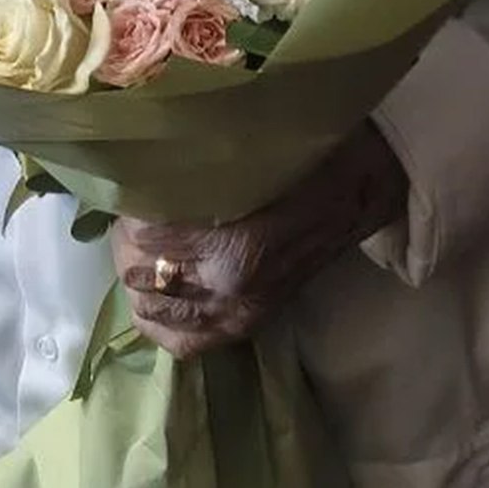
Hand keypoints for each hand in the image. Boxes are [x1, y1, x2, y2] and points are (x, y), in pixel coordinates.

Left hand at [112, 122, 407, 359]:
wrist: (365, 187)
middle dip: (125, 242)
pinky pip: (186, 342)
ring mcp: (241, 315)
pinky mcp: (249, 325)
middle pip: (144, 277)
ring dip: (136, 279)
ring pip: (157, 316)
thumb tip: (140, 149)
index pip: (150, 239)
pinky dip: (159, 318)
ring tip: (133, 244)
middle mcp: (233, 293)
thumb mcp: (254, 144)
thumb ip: (198, 157)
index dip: (128, 210)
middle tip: (124, 209)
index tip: (123, 182)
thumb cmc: (312, 155)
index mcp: (237, 249)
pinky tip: (151, 291)